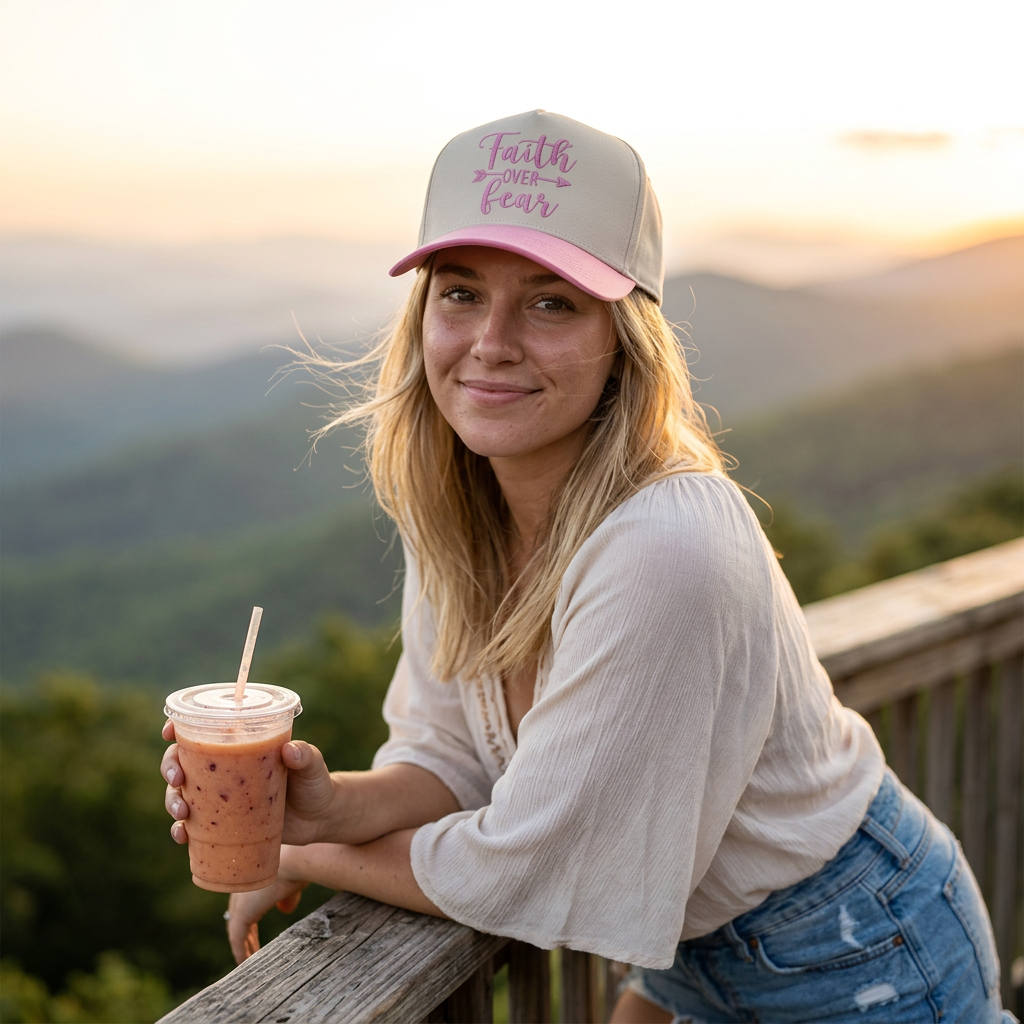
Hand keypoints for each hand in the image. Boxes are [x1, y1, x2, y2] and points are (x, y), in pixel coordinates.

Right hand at [160, 721, 337, 845]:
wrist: (319, 819)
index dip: (179, 727)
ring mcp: (220, 796)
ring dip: (171, 800)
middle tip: (177, 779)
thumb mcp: (312, 767)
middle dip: (170, 767)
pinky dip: (182, 830)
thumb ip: (305, 756)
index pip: (203, 730)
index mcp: (240, 745)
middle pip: (183, 760)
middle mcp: (224, 768)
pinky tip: (182, 836)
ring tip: (181, 812)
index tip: (168, 732)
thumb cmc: (314, 783)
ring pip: (181, 793)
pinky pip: (193, 826)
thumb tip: (290, 750)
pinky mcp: (222, 822)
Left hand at [225, 848, 308, 963]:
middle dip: (245, 935)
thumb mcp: (291, 884)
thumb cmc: (296, 868)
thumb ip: (286, 898)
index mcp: (250, 881)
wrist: (292, 862)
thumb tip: (285, 910)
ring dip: (243, 946)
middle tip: (251, 950)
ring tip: (250, 961)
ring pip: (236, 930)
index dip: (249, 918)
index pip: (244, 904)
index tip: (253, 934)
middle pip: (237, 918)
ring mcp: (239, 903)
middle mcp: (240, 891)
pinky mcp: (241, 915)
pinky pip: (237, 938)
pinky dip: (240, 951)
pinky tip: (245, 963)